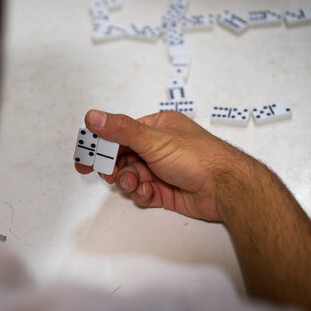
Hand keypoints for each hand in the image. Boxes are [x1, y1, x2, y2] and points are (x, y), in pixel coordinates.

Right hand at [75, 110, 248, 221]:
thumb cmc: (197, 157)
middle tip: (107, 173)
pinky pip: (142, 191)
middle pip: (122, 157)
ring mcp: (161, 169)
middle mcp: (158, 147)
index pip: (120, 133)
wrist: (226, 188)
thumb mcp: (154, 140)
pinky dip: (141, 193)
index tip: (84, 156)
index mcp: (156, 127)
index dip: (101, 145)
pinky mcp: (165, 190)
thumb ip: (121, 130)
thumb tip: (94, 117)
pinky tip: (149, 192)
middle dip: (114, 166)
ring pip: (131, 176)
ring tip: (134, 183)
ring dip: (128, 181)